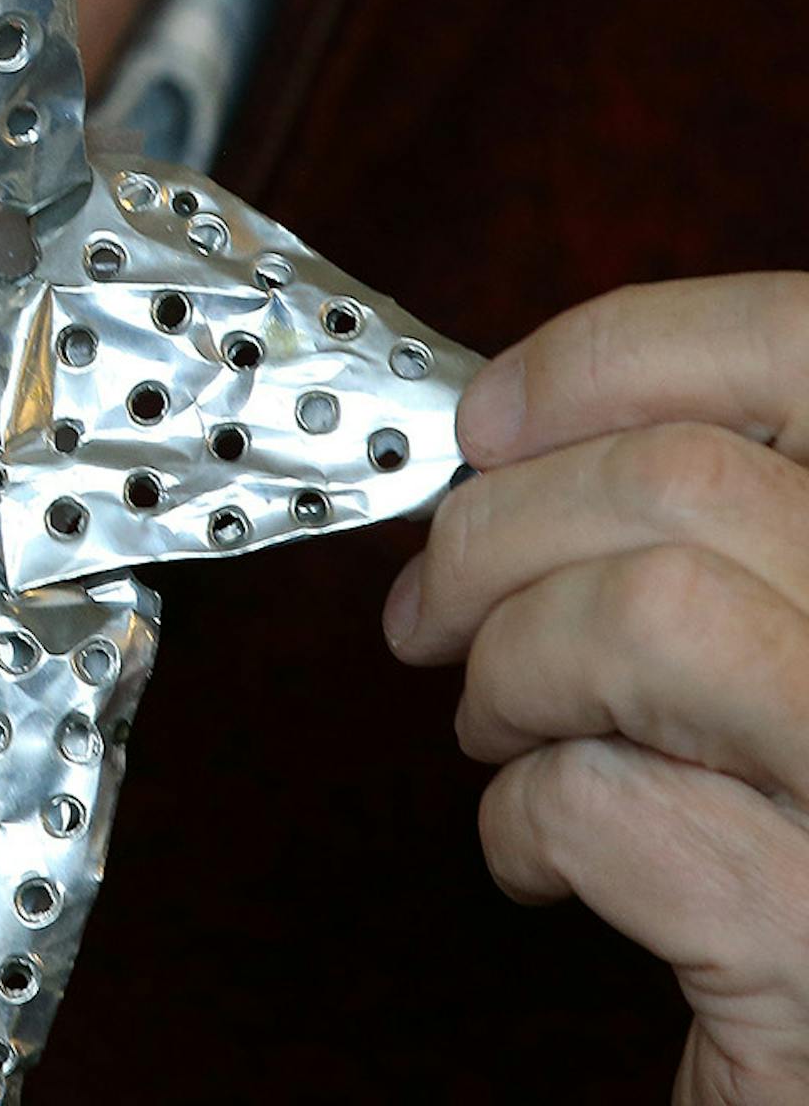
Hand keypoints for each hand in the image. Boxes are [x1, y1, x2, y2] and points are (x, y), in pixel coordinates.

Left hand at [384, 275, 808, 1103]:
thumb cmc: (794, 828)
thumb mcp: (792, 633)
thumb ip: (715, 520)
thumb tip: (515, 432)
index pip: (802, 344)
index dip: (613, 356)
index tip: (485, 420)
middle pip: (684, 480)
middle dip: (495, 531)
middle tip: (429, 609)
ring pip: (648, 613)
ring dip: (511, 665)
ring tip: (495, 727)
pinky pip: (611, 803)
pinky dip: (524, 816)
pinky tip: (542, 857)